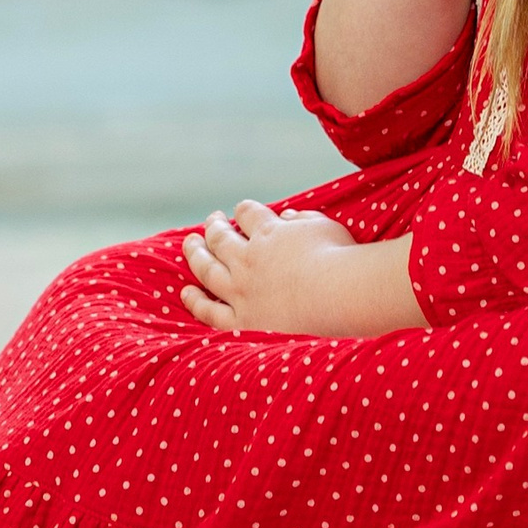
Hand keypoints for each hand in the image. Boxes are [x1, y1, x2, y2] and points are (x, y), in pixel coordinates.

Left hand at [181, 205, 413, 337]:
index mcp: (268, 231)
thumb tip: (287, 216)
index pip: (246, 213)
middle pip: (220, 238)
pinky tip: (186, 292)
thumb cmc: (340, 256)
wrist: (341, 293)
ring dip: (195, 254)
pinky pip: (212, 312)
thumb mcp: (323, 225)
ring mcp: (243, 288)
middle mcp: (248, 257)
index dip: (243, 210)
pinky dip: (196, 301)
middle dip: (213, 226)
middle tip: (211, 220)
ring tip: (189, 244)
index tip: (242, 212)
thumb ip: (302, 218)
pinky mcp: (246, 317)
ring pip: (208, 269)